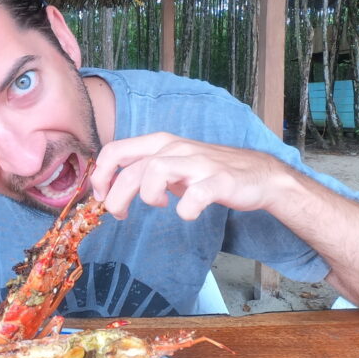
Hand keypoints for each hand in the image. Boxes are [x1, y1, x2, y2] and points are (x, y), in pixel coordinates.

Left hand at [90, 132, 282, 219]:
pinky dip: (186, 209)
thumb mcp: (171, 163)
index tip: (101, 197)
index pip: (116, 150)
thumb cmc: (208, 171)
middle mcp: (177, 148)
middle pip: (132, 168)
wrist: (258, 174)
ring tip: (158, 205)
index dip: (101, 175)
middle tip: (118, 215)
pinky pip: (196, 195)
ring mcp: (199, 164)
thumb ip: (143, 169)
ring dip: (148, 195)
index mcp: (161, 143)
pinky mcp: (220, 181)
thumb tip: (110, 187)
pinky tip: (187, 213)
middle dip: (116, 196)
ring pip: (156, 171)